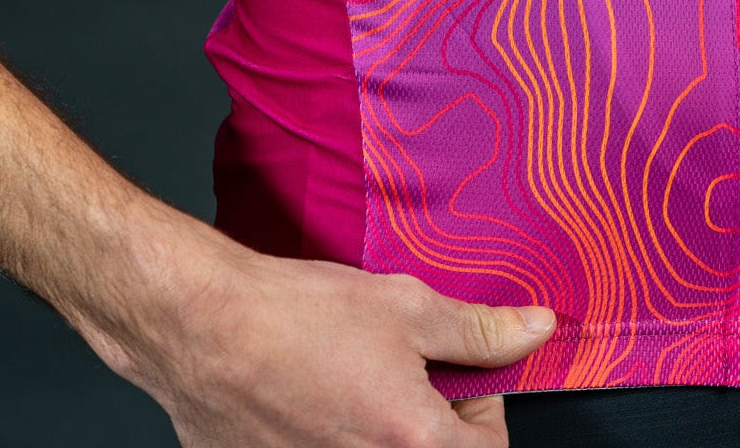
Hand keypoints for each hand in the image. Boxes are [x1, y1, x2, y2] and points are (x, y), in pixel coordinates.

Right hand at [74, 218, 556, 446]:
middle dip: (429, 419)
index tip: (458, 373)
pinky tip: (310, 393)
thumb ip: (477, 328)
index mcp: (415, 443)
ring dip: (380, 427)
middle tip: (402, 372)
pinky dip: (330, 432)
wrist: (203, 327)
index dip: (482, 407)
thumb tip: (536, 329)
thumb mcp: (404, 306)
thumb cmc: (297, 315)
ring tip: (351, 378)